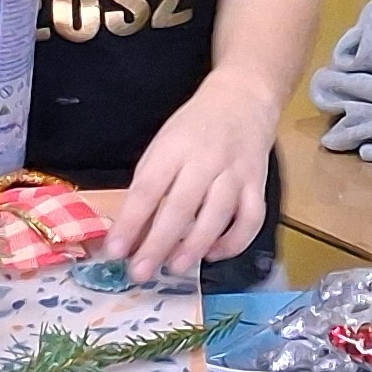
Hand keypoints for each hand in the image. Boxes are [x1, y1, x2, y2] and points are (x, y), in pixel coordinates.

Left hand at [107, 74, 275, 283]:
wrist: (243, 99)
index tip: (114, 250)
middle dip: (158, 244)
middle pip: (180, 208)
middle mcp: (205, 161)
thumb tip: (132, 232)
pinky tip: (214, 253)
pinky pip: (251, 219)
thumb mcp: (163, 145)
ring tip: (176, 267)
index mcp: (173, 149)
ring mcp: (234, 173)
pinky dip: (235, 242)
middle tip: (140, 272)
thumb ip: (150, 185)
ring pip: (217, 215)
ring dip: (196, 246)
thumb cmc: (194, 127)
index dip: (130, 223)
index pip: (148, 190)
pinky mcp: (258, 184)